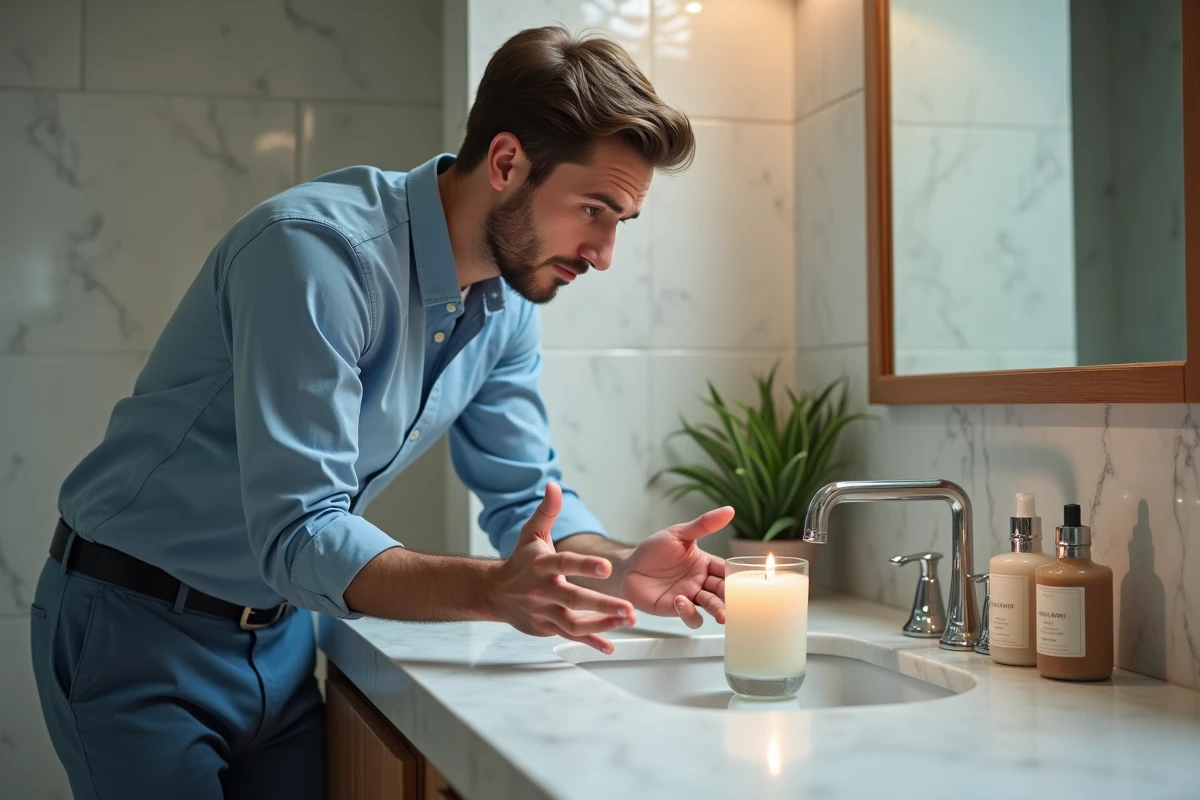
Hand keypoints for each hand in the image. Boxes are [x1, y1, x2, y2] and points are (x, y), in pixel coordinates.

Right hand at [489, 482, 635, 652]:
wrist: (493, 593)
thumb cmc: (519, 561)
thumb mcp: (531, 534)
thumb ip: (547, 511)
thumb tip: (555, 485)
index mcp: (542, 565)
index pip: (565, 564)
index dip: (585, 566)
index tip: (607, 567)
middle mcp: (542, 590)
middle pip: (574, 599)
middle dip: (602, 604)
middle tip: (628, 608)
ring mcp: (544, 612)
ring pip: (574, 623)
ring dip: (601, 624)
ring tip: (627, 621)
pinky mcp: (546, 628)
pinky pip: (570, 637)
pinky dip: (590, 642)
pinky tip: (610, 646)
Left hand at [622, 507, 734, 628]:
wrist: (627, 566)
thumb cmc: (653, 549)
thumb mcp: (679, 534)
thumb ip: (704, 525)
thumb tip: (730, 510)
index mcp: (705, 564)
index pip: (727, 571)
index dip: (738, 578)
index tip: (751, 584)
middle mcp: (700, 582)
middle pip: (723, 592)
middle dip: (732, 600)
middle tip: (740, 606)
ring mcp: (689, 596)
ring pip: (711, 606)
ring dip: (718, 611)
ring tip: (720, 614)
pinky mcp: (674, 609)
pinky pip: (690, 616)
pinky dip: (689, 612)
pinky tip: (680, 601)